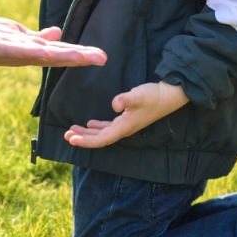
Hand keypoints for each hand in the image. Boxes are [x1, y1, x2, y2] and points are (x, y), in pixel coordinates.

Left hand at [0, 15, 105, 86]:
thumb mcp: (13, 35)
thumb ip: (35, 39)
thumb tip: (58, 34)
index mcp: (28, 50)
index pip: (58, 52)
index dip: (79, 54)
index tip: (102, 56)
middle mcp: (21, 54)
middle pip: (53, 56)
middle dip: (77, 56)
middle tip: (102, 58)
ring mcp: (8, 51)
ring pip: (38, 54)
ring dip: (60, 55)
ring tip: (82, 56)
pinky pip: (13, 49)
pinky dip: (29, 50)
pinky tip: (45, 52)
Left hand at [64, 81, 188, 148]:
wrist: (170, 95)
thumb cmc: (154, 96)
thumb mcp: (138, 95)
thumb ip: (126, 99)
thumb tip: (114, 105)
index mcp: (124, 127)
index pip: (101, 139)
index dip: (85, 141)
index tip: (71, 139)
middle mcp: (124, 129)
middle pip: (99, 138)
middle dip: (82, 138)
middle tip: (66, 135)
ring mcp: (126, 124)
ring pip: (103, 133)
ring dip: (87, 133)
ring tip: (72, 130)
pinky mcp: (128, 118)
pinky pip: (109, 127)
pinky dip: (98, 127)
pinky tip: (90, 124)